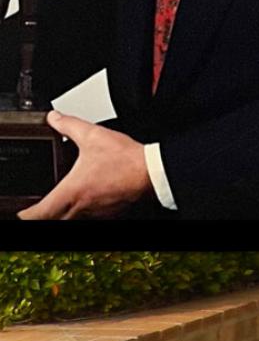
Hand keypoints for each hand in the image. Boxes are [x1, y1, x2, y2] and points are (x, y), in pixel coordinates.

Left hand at [17, 112, 152, 218]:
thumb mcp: (93, 135)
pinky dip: (86, 212)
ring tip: (68, 200)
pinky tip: (92, 198)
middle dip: (45, 215)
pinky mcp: (111, 214)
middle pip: (52, 221)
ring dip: (66, 214)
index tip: (23, 210)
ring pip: (72, 221)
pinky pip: (92, 217)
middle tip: (42, 207)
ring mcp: (96, 213)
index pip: (38, 214)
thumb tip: (55, 118)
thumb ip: (70, 125)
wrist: (154, 171)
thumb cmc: (126, 159)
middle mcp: (81, 208)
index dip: (26, 213)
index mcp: (71, 192)